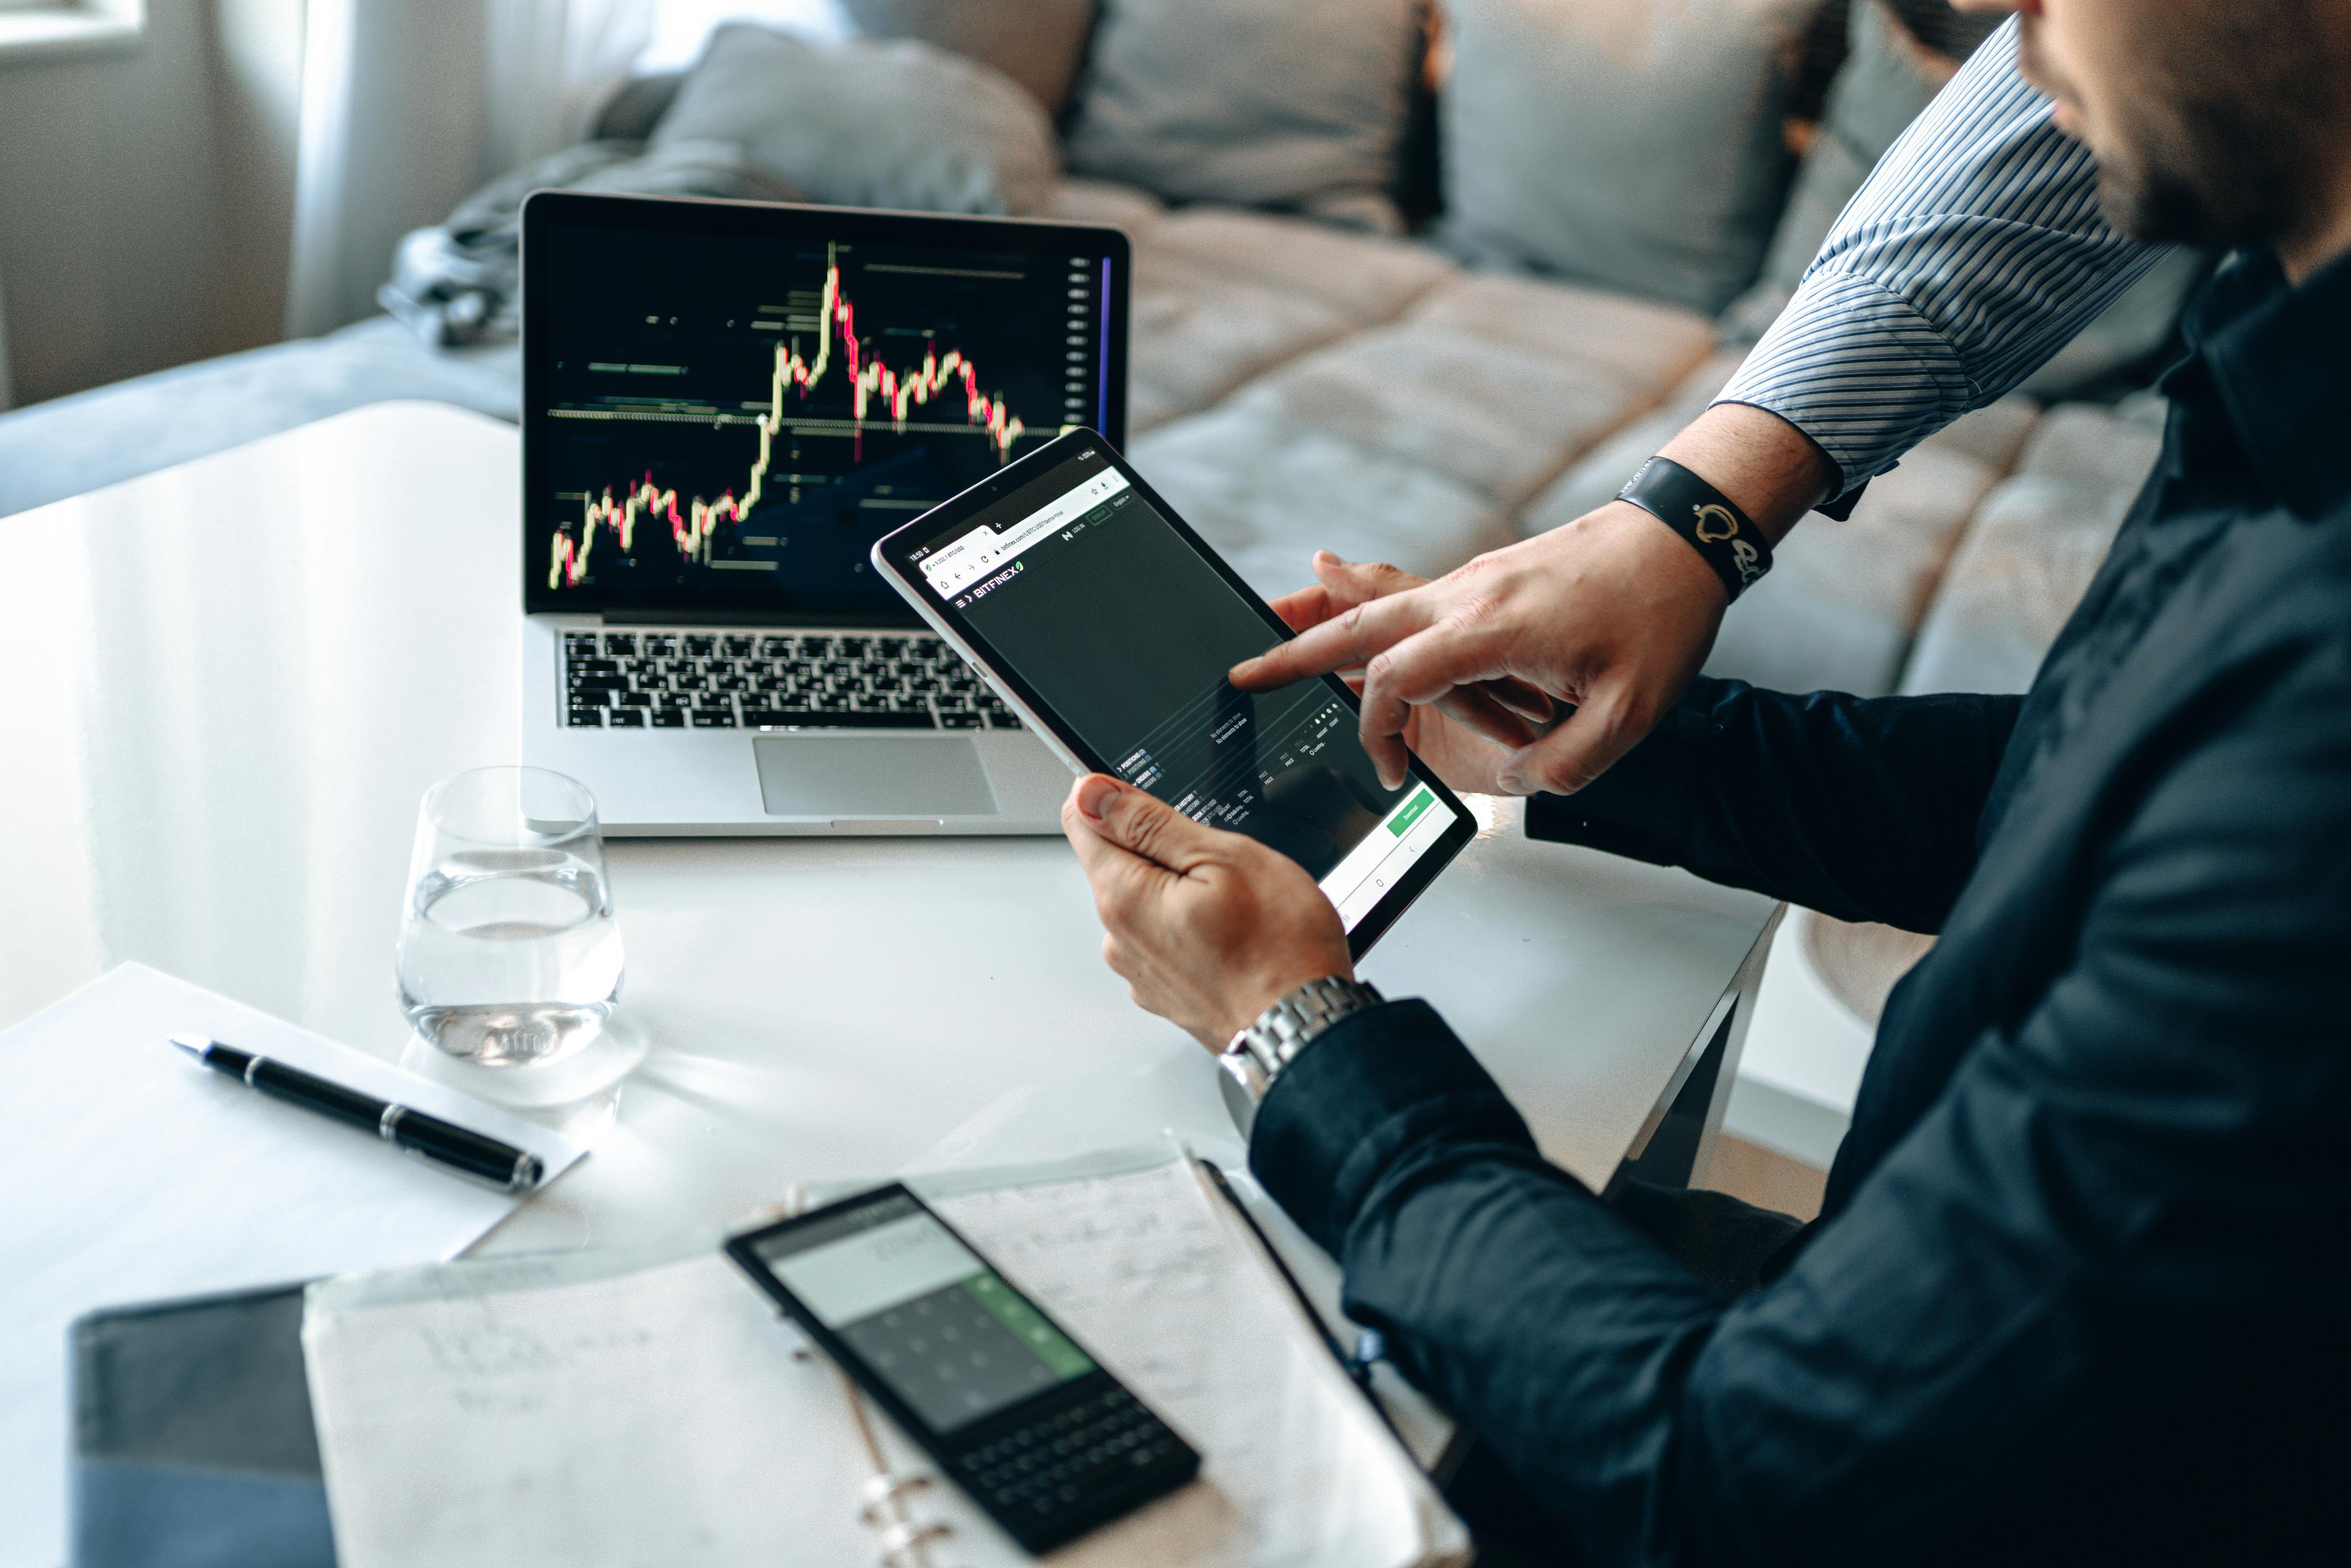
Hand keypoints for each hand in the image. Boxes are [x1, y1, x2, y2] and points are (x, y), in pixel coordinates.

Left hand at [1062, 774, 1351, 1050]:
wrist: (1306, 1028)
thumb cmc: (1280, 950)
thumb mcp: (1222, 857)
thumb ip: (1147, 822)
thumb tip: (1090, 793)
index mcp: (1124, 896)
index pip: (1082, 820)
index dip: (1116, 798)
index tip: (1156, 805)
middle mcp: (1119, 939)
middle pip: (1118, 862)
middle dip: (1162, 849)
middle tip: (1221, 864)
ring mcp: (1141, 971)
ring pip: (1147, 902)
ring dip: (1181, 891)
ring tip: (1238, 908)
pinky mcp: (1165, 993)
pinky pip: (1167, 940)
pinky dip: (1193, 930)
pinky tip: (1234, 938)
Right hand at [1232, 403, 1833, 795]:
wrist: (1685, 536)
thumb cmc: (1662, 615)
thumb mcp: (1629, 715)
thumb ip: (1564, 764)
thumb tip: (1520, 780)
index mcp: (1493, 627)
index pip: (1398, 678)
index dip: (1382, 731)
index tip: (1392, 770)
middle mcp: (1470, 594)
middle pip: (1360, 623)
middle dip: (1296, 650)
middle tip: (1243, 672)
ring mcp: (1475, 580)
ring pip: (1378, 599)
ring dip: (1322, 615)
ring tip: (1269, 620)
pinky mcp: (1488, 578)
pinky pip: (1411, 589)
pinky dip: (1364, 592)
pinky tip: (1333, 575)